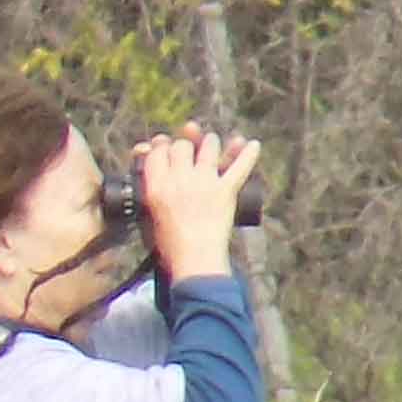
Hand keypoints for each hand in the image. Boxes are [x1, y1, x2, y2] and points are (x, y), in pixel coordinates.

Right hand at [131, 125, 263, 280]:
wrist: (194, 260)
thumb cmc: (168, 244)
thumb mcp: (148, 214)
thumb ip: (149, 187)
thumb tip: (151, 160)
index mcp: (157, 185)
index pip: (158, 151)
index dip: (161, 146)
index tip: (164, 147)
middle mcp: (180, 178)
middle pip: (182, 145)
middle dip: (185, 144)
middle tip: (188, 149)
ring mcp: (205, 182)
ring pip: (209, 146)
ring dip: (210, 141)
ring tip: (211, 142)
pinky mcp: (226, 190)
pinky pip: (240, 165)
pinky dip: (249, 153)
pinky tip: (253, 144)